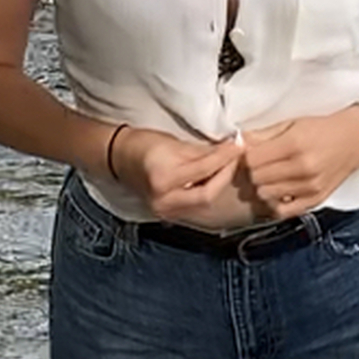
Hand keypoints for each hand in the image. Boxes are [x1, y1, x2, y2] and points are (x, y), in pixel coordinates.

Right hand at [111, 127, 242, 222]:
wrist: (119, 158)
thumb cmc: (143, 144)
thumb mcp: (173, 143)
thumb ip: (201, 151)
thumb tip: (228, 150)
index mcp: (163, 178)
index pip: (204, 169)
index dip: (225, 157)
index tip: (238, 146)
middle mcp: (163, 199)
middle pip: (207, 195)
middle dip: (225, 175)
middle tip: (235, 159)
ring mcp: (164, 210)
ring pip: (203, 203)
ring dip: (218, 185)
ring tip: (227, 168)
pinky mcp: (167, 214)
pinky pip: (195, 206)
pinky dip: (207, 192)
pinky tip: (213, 180)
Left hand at [243, 106, 358, 218]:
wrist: (354, 140)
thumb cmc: (320, 130)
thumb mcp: (290, 124)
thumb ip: (262, 135)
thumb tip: (236, 142)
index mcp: (294, 144)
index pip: (252, 160)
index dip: (245, 157)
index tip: (248, 154)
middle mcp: (303, 168)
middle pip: (256, 178)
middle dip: (252, 172)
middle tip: (257, 166)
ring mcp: (310, 187)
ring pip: (265, 195)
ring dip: (261, 187)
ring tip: (268, 177)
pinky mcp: (314, 200)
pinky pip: (282, 211)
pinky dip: (274, 203)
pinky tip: (277, 192)